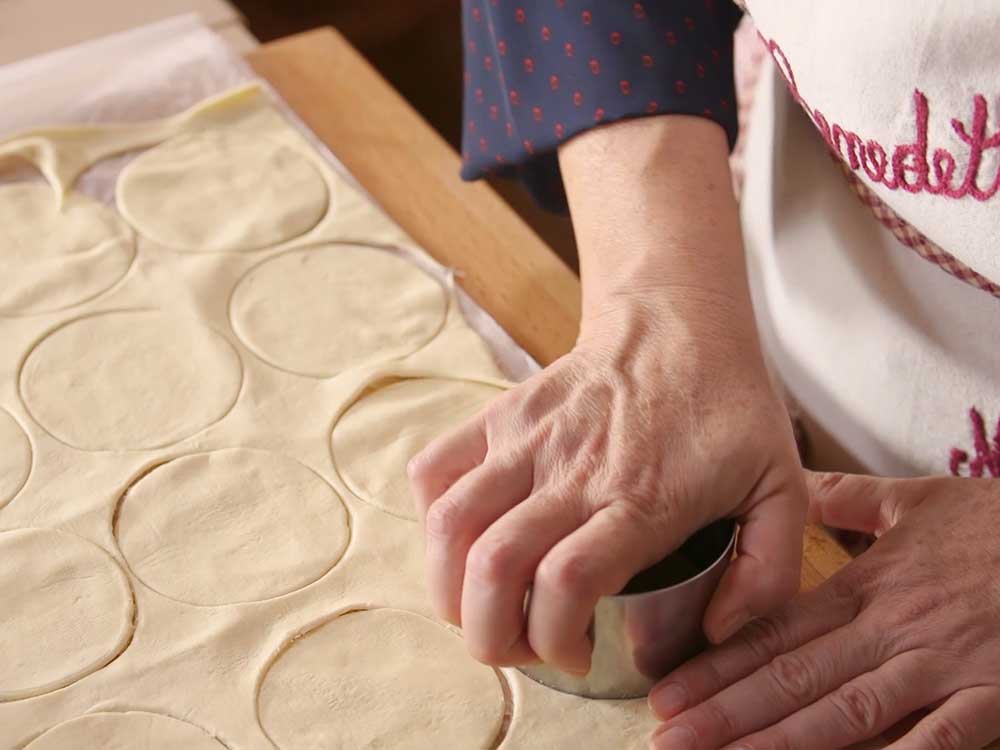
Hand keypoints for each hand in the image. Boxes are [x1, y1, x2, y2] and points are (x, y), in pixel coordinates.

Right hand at [408, 285, 806, 674]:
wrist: (676, 323)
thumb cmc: (727, 409)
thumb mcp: (782, 488)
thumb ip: (769, 571)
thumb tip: (717, 632)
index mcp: (641, 499)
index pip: (568, 580)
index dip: (552, 639)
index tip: (574, 655)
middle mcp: (573, 472)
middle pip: (493, 566)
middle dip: (489, 636)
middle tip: (517, 647)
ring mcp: (527, 440)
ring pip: (451, 525)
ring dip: (449, 588)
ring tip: (479, 606)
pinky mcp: (499, 415)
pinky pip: (433, 471)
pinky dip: (432, 521)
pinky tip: (464, 541)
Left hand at [649, 472, 999, 749]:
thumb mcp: (918, 500)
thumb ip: (849, 497)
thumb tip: (797, 485)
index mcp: (868, 587)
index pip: (776, 631)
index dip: (718, 665)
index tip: (669, 692)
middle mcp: (893, 630)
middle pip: (795, 678)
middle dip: (727, 713)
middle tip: (668, 738)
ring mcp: (943, 667)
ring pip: (846, 714)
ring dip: (779, 744)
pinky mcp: (994, 698)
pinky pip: (935, 744)